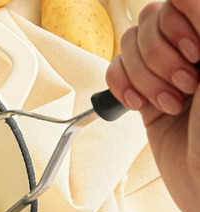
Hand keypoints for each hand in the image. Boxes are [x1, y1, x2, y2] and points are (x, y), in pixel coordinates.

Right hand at [106, 0, 199, 211]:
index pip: (178, 2)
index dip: (176, 25)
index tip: (194, 52)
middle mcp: (195, 48)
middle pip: (150, 19)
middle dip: (158, 57)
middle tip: (186, 85)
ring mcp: (170, 71)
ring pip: (129, 45)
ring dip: (143, 78)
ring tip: (169, 104)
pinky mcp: (147, 94)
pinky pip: (116, 72)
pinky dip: (121, 87)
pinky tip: (141, 106)